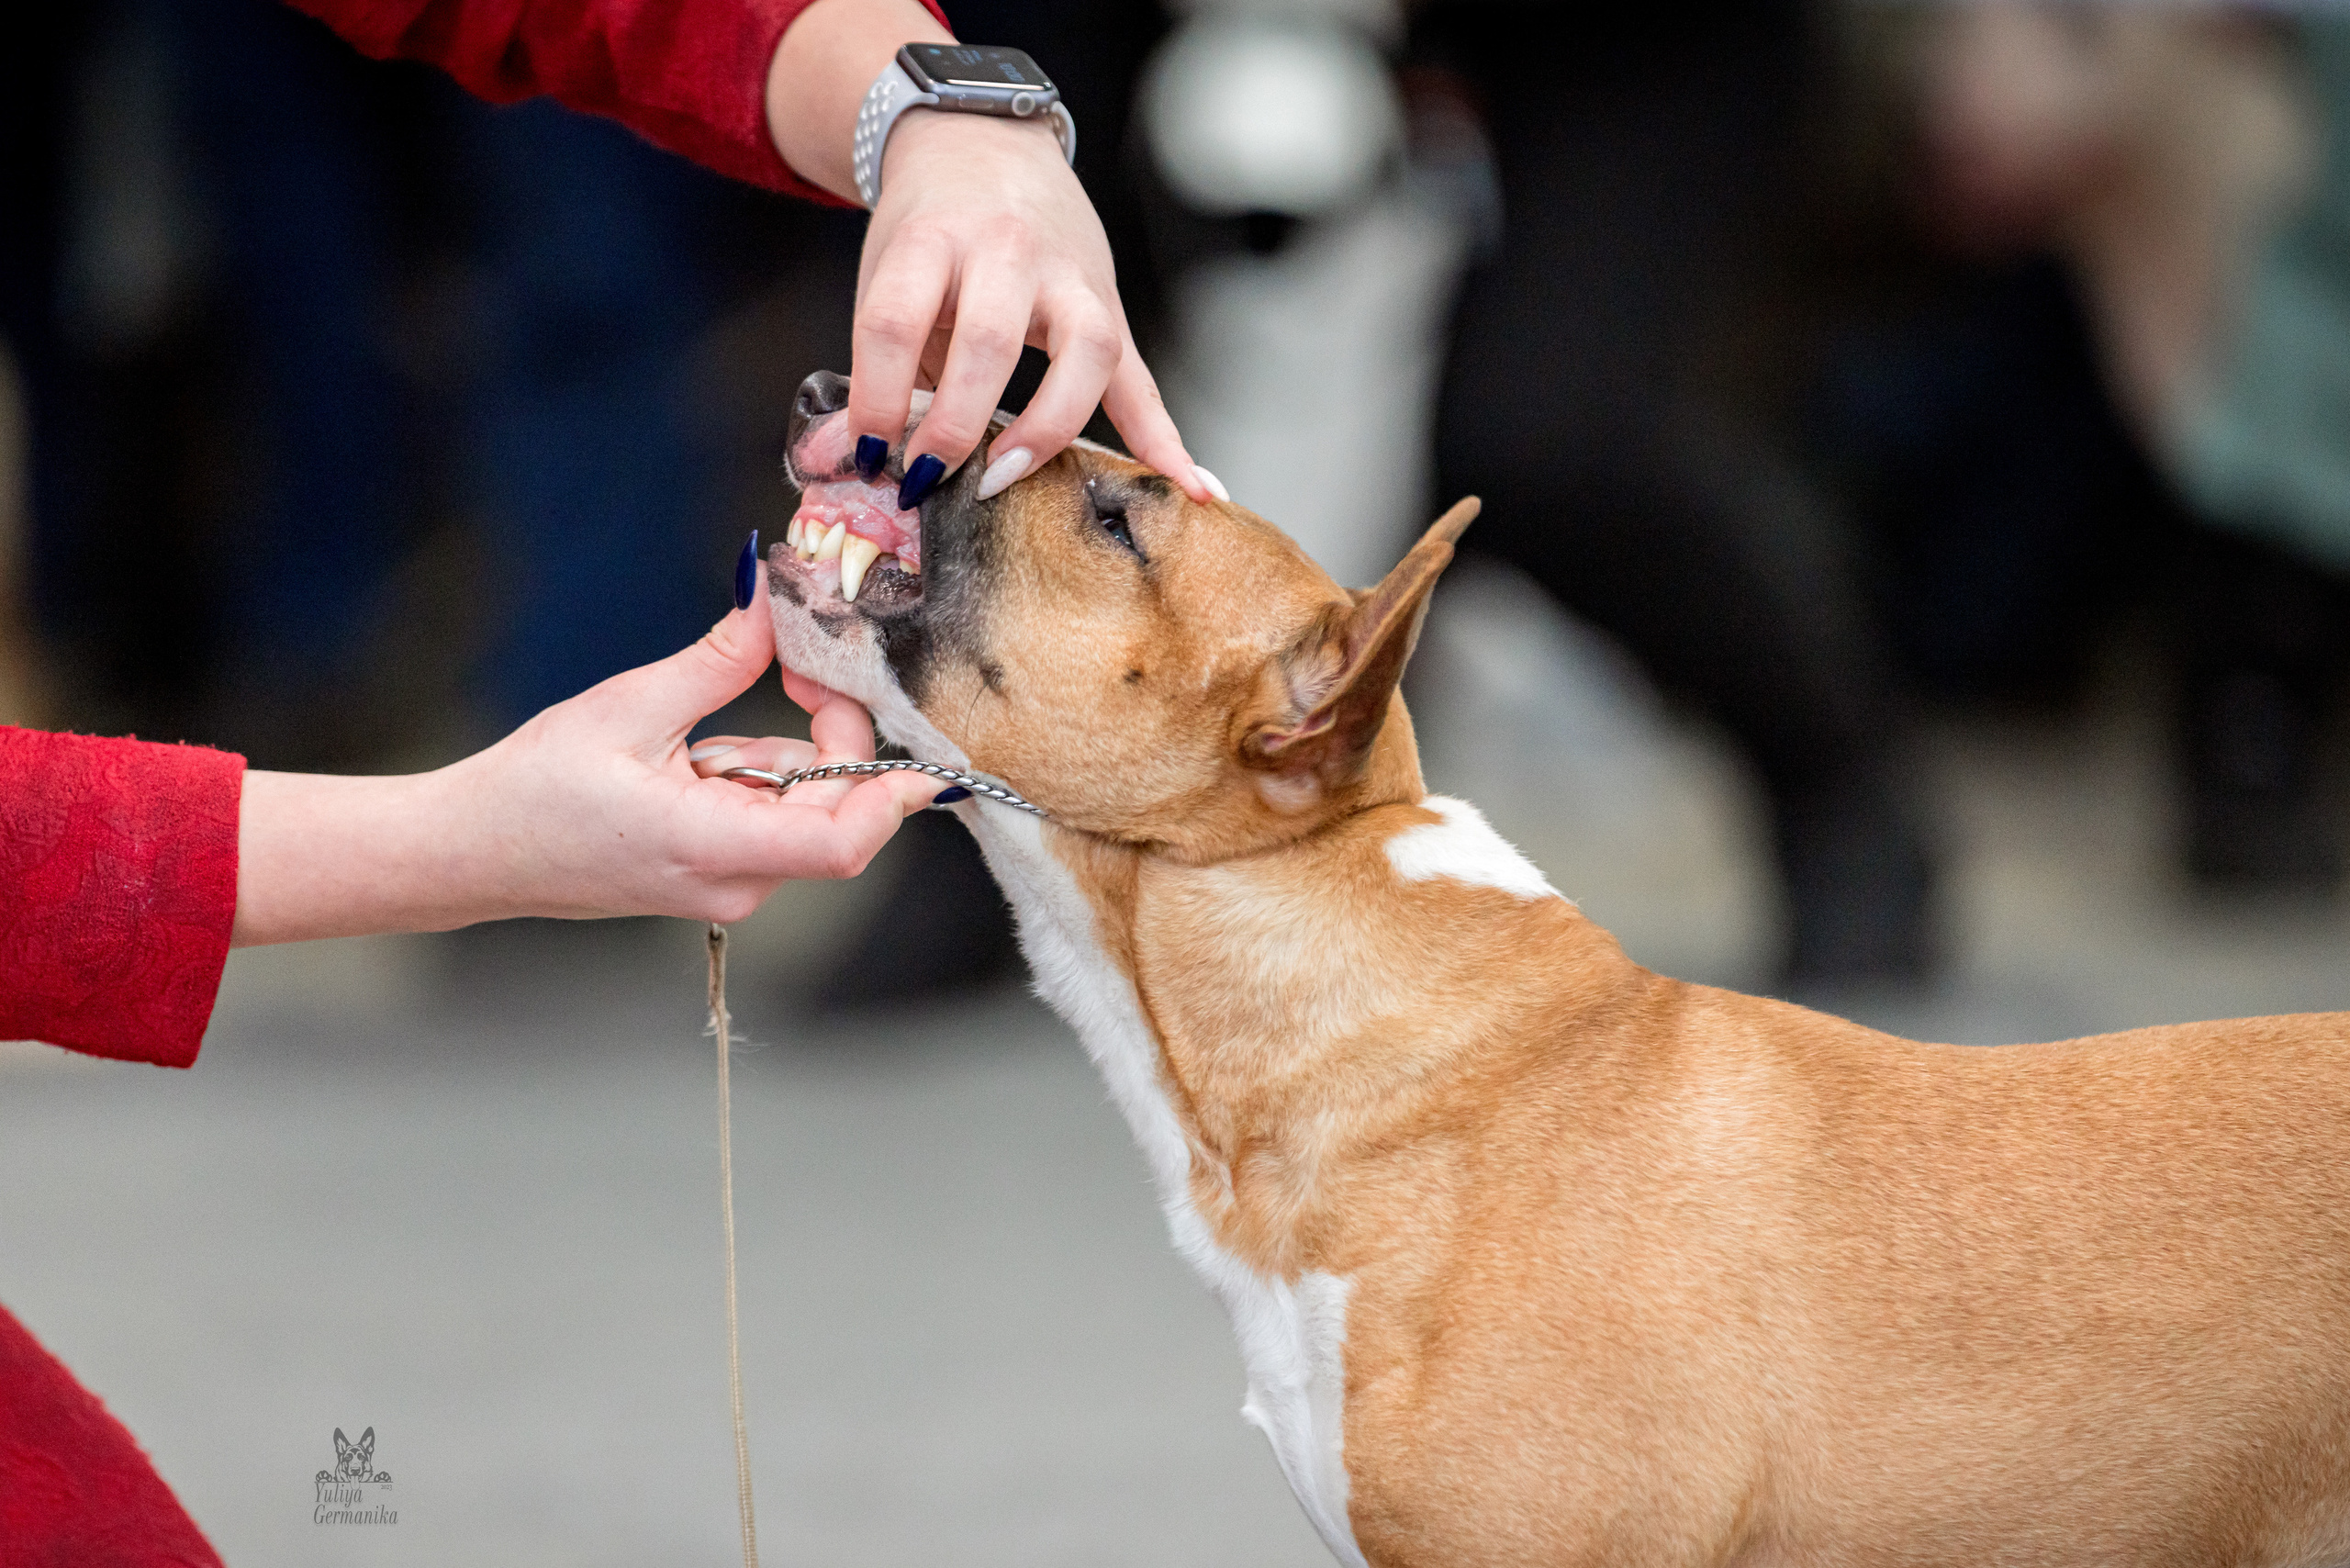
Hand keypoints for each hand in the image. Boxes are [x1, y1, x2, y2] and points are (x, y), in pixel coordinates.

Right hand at [231, 604, 941, 944]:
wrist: (474, 850)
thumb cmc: (536, 791)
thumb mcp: (630, 708)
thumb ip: (719, 660)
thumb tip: (775, 600)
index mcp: (713, 849)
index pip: (843, 844)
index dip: (891, 794)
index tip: (904, 733)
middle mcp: (736, 883)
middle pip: (834, 808)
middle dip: (826, 734)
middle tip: (790, 664)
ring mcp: (729, 886)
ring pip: (803, 807)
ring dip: (778, 755)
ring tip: (694, 737)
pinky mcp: (720, 876)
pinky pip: (772, 817)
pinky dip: (754, 776)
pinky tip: (693, 760)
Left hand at [763, 0, 1212, 502]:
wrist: (987, 145)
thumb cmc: (932, 227)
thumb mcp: (888, 279)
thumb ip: (873, 371)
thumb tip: (836, 460)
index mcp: (934, 237)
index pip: (897, 320)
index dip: (878, 396)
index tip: (870, 452)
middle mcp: (1007, 250)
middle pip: (990, 340)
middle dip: (956, 424)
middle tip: (930, 477)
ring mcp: (1071, 277)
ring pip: (1085, 353)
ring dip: (1049, 427)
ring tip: (1008, 474)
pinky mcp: (1111, 308)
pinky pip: (1142, 381)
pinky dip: (1165, 440)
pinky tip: (1187, 488)